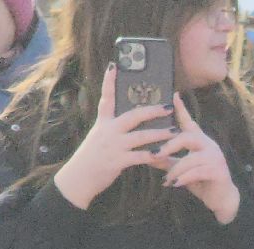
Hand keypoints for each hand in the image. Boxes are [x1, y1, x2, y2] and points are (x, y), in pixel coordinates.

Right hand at [53, 65, 176, 210]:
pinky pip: (140, 157)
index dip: (109, 81)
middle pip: (132, 115)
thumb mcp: (99, 137)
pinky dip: (152, 155)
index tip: (114, 65)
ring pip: (140, 136)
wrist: (79, 178)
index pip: (106, 98)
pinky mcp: (117, 161)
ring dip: (159, 133)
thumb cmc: (92, 157)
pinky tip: (164, 154)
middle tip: (168, 106)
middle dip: (151, 110)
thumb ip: (113, 127)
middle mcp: (107, 131)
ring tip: (174, 131)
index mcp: (103, 122)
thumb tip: (132, 119)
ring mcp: (113, 145)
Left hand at [159, 94, 239, 223]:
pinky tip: (175, 184)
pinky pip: (197, 172)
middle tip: (154, 154)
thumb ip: (167, 160)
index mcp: (200, 141)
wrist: (221, 199)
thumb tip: (147, 155)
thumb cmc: (200, 181)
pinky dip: (184, 178)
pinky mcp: (219, 171)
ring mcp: (215, 158)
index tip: (173, 95)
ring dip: (175, 170)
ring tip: (166, 179)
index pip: (189, 122)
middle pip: (188, 137)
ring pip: (190, 159)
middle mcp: (209, 145)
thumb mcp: (181, 169)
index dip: (181, 109)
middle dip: (169, 145)